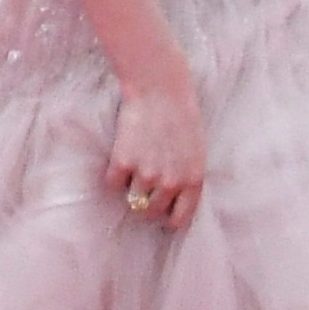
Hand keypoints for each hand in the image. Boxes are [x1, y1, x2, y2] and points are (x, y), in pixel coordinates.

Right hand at [105, 73, 205, 231]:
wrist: (160, 89)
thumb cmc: (182, 117)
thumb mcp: (196, 151)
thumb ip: (187, 176)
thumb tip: (173, 199)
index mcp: (193, 180)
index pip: (180, 219)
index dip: (169, 219)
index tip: (162, 214)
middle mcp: (171, 182)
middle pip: (151, 212)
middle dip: (146, 204)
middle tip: (143, 187)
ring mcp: (146, 174)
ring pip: (131, 201)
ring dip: (130, 189)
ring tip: (134, 168)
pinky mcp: (123, 162)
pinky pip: (112, 184)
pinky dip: (113, 175)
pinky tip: (120, 158)